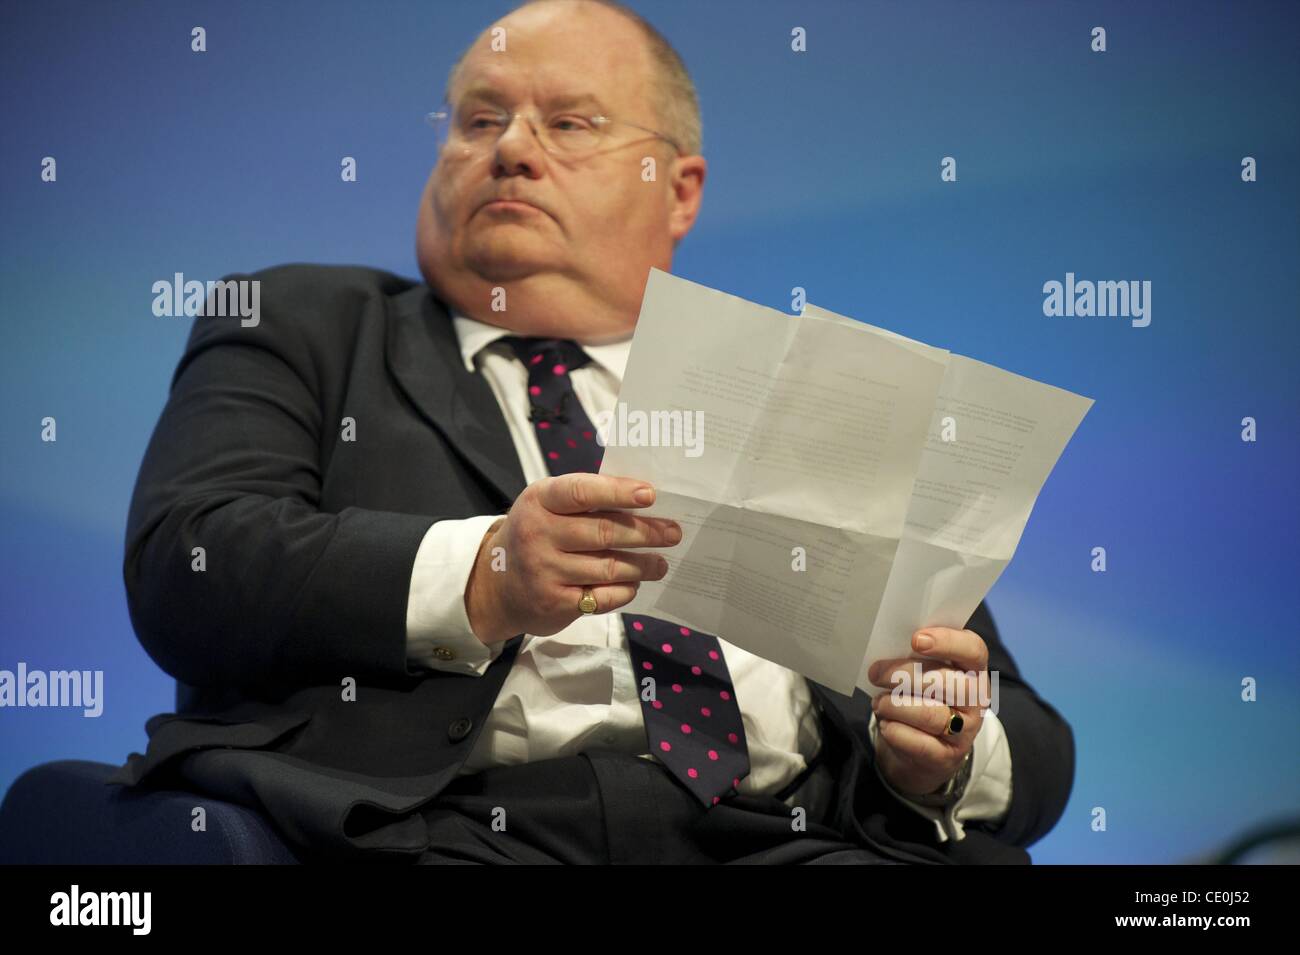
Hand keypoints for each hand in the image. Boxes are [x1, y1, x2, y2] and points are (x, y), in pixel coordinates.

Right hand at [464, 473, 680, 644]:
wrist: (497, 583)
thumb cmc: (537, 533)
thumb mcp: (547, 506)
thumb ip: (585, 499)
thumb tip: (643, 498)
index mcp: (539, 500)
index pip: (582, 492)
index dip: (618, 492)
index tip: (650, 494)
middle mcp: (538, 534)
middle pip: (603, 532)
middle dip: (645, 533)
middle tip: (673, 533)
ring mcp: (544, 571)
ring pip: (608, 567)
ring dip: (642, 565)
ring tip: (661, 563)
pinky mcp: (553, 603)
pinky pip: (602, 597)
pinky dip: (624, 590)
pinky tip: (634, 584)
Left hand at [865, 627, 988, 796]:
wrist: (921, 750)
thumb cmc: (920, 697)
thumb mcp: (924, 672)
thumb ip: (916, 655)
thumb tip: (888, 643)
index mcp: (973, 670)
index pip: (974, 650)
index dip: (947, 642)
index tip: (916, 640)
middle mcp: (976, 700)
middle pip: (947, 682)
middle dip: (903, 674)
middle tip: (875, 673)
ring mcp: (965, 731)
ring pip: (930, 714)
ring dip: (894, 705)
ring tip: (879, 703)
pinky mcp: (947, 757)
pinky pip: (919, 743)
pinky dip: (895, 731)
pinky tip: (886, 724)